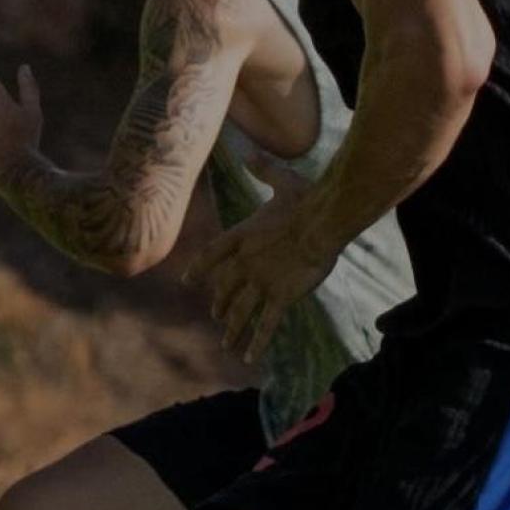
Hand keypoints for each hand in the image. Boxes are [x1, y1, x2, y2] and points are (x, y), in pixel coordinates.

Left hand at [186, 156, 334, 362]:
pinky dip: (256, 342)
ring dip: (233, 328)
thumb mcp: (280, 180)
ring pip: (241, 310)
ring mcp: (261, 282)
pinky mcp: (281, 296)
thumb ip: (262, 169)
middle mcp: (245, 262)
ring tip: (227, 341)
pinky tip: (248, 357)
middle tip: (217, 315)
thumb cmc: (305, 198)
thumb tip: (249, 152)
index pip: (212, 256)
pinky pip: (265, 324)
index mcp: (242, 236)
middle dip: (221, 303)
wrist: (322, 220)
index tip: (188, 281)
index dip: (199, 270)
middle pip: (225, 288)